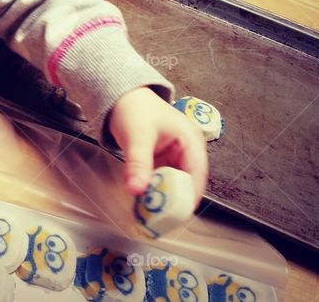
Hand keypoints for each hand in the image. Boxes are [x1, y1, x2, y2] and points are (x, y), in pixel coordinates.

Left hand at [107, 86, 208, 207]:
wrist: (120, 97)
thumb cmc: (135, 109)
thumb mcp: (137, 136)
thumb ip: (137, 163)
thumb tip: (136, 190)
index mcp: (191, 141)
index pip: (197, 174)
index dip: (190, 196)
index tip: (177, 214)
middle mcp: (187, 151)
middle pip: (187, 183)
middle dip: (175, 201)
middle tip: (161, 220)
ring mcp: (175, 158)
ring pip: (173, 185)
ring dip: (163, 199)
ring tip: (151, 216)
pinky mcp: (162, 162)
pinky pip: (161, 182)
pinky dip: (154, 192)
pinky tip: (143, 203)